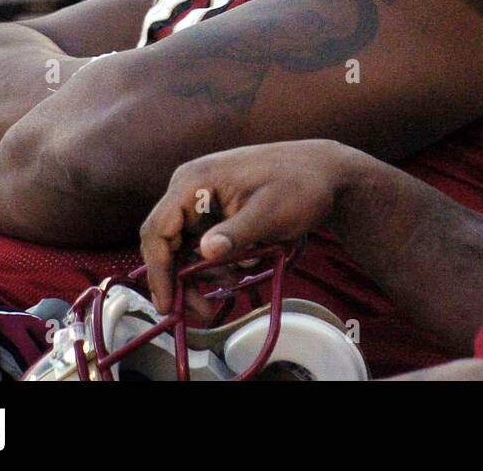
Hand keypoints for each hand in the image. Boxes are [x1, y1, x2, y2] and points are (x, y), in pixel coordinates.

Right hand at [139, 139, 363, 312]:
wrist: (325, 172)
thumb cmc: (301, 185)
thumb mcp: (271, 212)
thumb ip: (237, 233)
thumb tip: (206, 252)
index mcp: (194, 181)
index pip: (157, 231)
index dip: (158, 271)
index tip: (168, 305)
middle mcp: (190, 188)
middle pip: (167, 243)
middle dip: (183, 280)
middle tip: (202, 311)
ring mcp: (202, 199)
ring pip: (185, 248)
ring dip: (204, 272)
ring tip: (238, 280)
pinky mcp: (216, 210)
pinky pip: (204, 243)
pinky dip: (218, 262)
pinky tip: (242, 269)